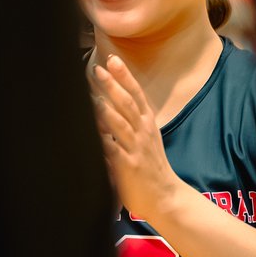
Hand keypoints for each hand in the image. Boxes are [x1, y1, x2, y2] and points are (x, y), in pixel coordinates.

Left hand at [91, 55, 178, 225]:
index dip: (125, 76)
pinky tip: (89, 127)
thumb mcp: (144, 140)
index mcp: (147, 124)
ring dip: (105, 106)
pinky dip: (101, 137)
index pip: (137, 94)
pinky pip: (111, 148)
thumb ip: (127, 124)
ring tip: (93, 92)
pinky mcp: (128, 165)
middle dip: (113, 84)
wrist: (166, 197)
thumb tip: (103, 107)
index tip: (113, 59)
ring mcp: (136, 148)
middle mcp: (143, 132)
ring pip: (120, 122)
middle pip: (127, 103)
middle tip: (99, 68)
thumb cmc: (152, 168)